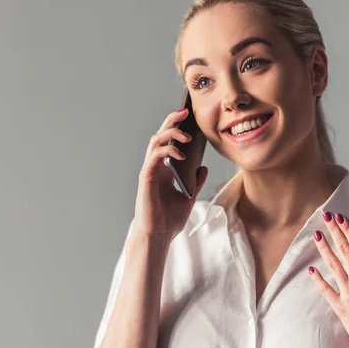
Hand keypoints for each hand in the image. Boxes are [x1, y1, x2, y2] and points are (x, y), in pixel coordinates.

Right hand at [132, 107, 208, 244]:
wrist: (159, 236)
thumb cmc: (170, 220)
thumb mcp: (189, 197)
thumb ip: (195, 182)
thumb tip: (202, 167)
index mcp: (164, 169)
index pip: (169, 141)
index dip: (177, 127)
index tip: (189, 116)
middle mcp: (155, 166)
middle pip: (161, 135)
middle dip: (172, 120)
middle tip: (185, 111)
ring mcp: (149, 170)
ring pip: (155, 141)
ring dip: (170, 133)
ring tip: (186, 134)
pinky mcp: (146, 177)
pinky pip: (155, 156)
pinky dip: (167, 151)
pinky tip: (181, 154)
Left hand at [308, 211, 348, 347]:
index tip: (340, 217)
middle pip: (344, 251)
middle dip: (334, 232)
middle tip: (326, 216)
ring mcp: (347, 294)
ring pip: (333, 266)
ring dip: (324, 249)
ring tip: (316, 235)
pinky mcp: (339, 306)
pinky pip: (325, 290)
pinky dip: (317, 279)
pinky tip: (311, 268)